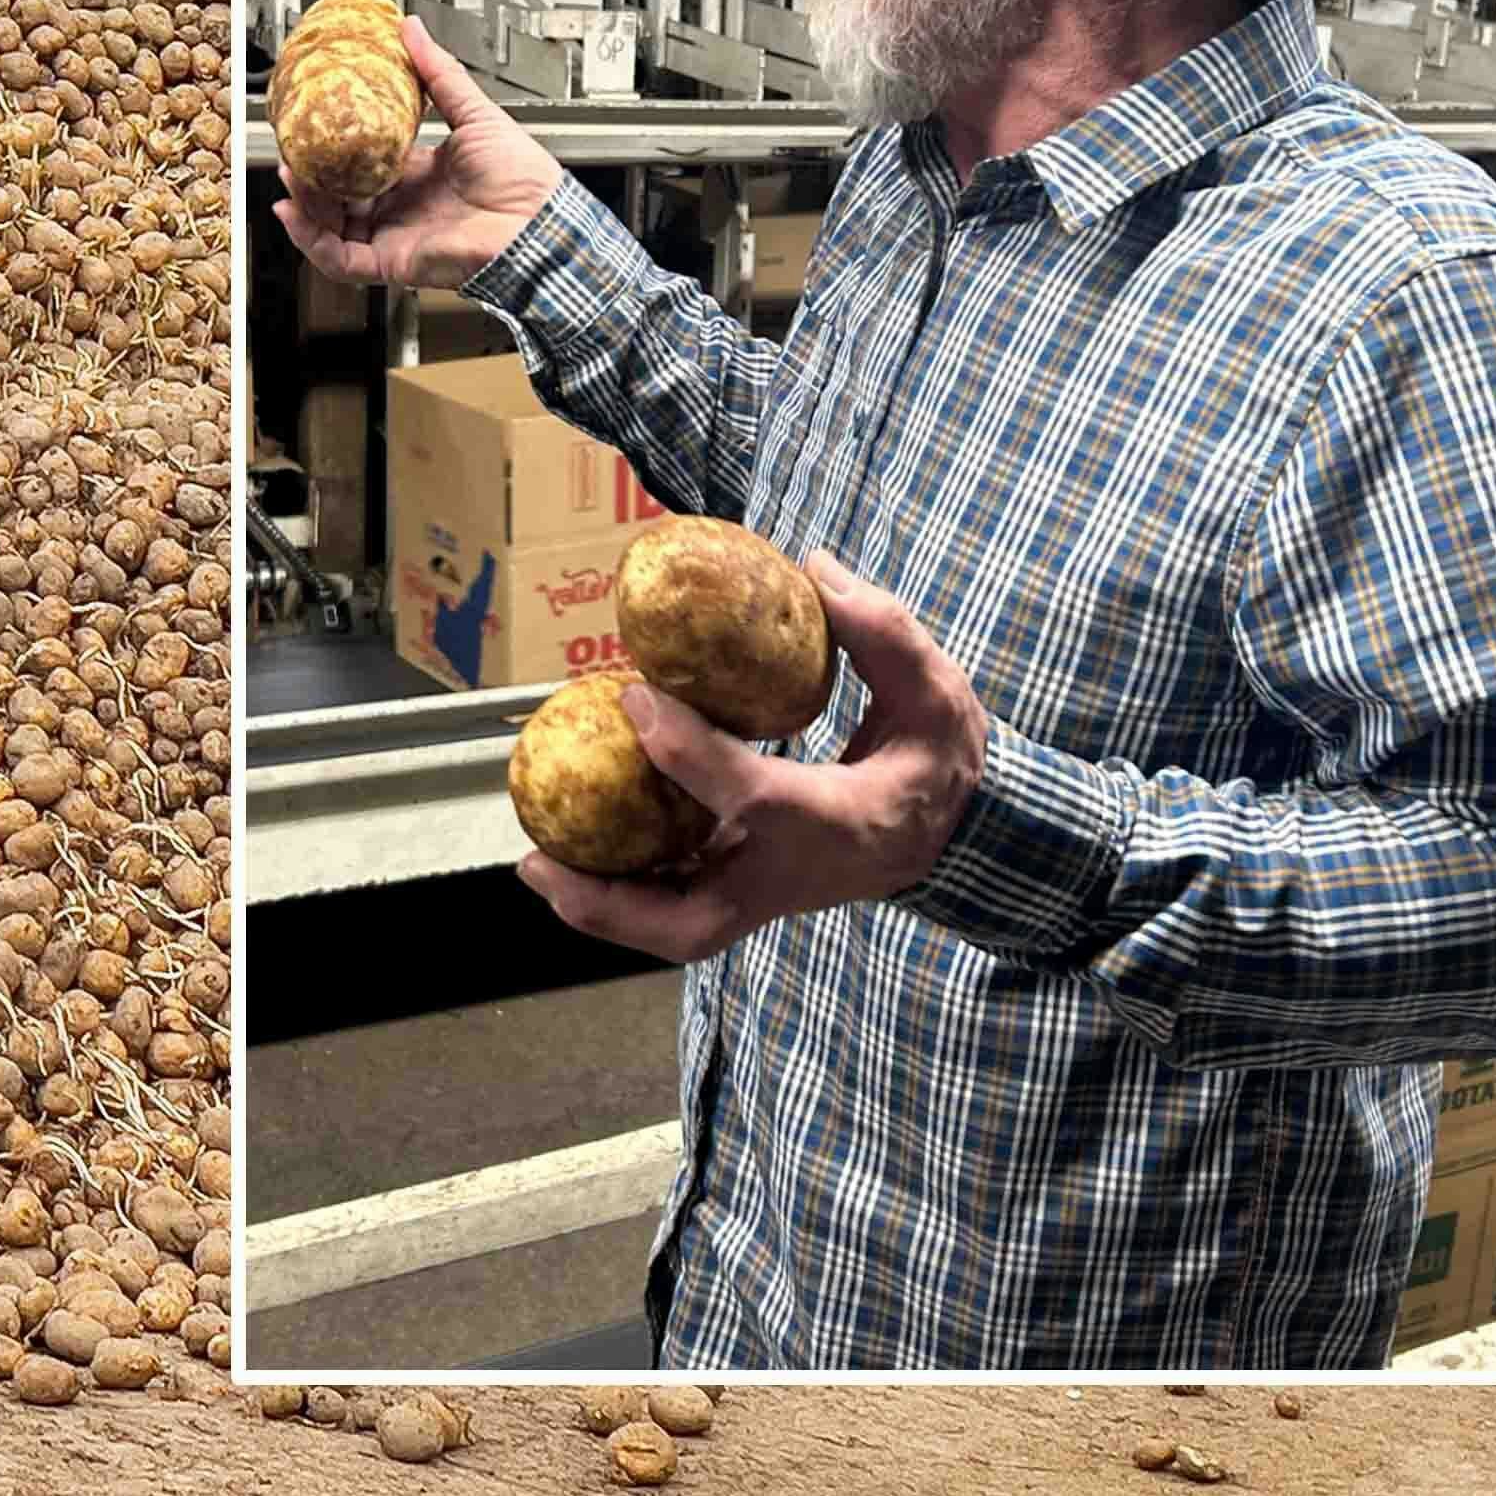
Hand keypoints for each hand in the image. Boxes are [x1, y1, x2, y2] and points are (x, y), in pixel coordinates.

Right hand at [270, 16, 561, 291]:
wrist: (538, 221)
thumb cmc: (522, 177)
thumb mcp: (474, 111)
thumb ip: (439, 73)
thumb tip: (411, 30)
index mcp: (418, 175)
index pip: (363, 163)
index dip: (334, 148)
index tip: (312, 126)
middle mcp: (403, 208)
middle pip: (339, 197)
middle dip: (309, 177)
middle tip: (290, 151)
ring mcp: (395, 236)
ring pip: (331, 227)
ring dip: (304, 204)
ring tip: (290, 175)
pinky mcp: (393, 262)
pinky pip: (340, 258)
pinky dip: (311, 240)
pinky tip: (294, 213)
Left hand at [520, 550, 990, 962]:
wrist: (959, 836)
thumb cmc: (941, 761)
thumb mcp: (937, 690)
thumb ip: (884, 631)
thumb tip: (814, 567)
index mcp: (840, 821)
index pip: (753, 797)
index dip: (688, 754)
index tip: (635, 697)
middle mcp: (794, 874)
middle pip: (692, 920)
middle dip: (610, 900)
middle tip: (542, 860)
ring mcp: (768, 895)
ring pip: (674, 929)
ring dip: (601, 906)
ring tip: (537, 862)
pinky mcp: (750, 893)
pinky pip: (676, 904)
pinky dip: (623, 888)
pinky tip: (577, 848)